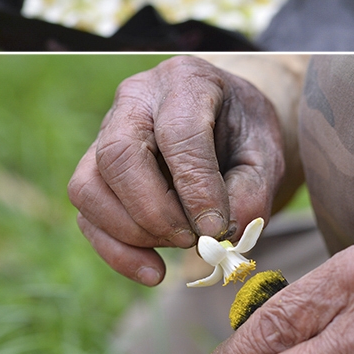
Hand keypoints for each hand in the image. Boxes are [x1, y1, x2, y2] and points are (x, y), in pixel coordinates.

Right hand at [68, 56, 283, 285]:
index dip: (195, 186)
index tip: (217, 228)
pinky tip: (154, 271)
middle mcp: (136, 100)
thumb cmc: (247, 133)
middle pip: (119, 156)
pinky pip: (87, 216)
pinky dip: (117, 251)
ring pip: (89, 187)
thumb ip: (253, 189)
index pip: (178, 133)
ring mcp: (105, 133)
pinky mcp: (93, 171)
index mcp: (186, 82)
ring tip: (182, 245)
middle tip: (194, 239)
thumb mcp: (266, 153)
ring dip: (133, 232)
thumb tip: (223, 235)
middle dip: (156, 211)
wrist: (229, 122)